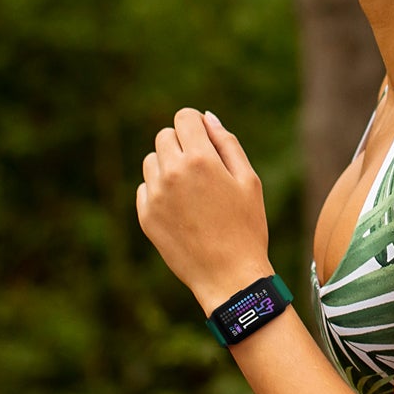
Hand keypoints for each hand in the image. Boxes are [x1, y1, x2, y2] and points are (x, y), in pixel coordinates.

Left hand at [137, 109, 271, 312]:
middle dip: (182, 143)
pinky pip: (145, 188)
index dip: (196, 124)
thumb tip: (208, 118)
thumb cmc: (247, 226)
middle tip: (203, 168)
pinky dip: (160, 191)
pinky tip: (182, 209)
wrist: (229, 275)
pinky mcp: (146, 216)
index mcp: (200, 159)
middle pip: (165, 136)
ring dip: (168, 166)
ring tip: (192, 190)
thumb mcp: (248, 180)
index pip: (184, 117)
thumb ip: (227, 143)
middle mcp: (172, 173)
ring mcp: (155, 195)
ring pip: (152, 161)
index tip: (205, 139)